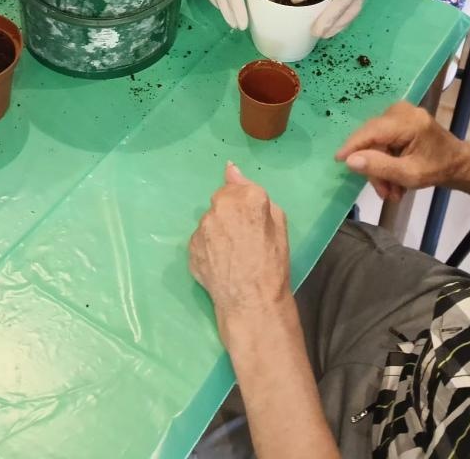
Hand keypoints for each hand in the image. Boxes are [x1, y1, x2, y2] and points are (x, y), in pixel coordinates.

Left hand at [189, 162, 290, 334]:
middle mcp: (220, 206)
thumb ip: (253, 191)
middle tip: (242, 237)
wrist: (252, 301)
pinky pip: (200, 239)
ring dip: (218, 229)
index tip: (251, 220)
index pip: (239, 185)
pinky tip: (221, 263)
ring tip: (231, 253)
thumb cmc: (273, 263)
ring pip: (210, 219)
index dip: (246, 204)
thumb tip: (231, 169)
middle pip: (222, 200)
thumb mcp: (279, 222)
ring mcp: (202, 227)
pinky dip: (208, 247)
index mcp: (247, 197)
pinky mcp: (191, 246)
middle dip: (230, 213)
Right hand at [335, 101, 467, 201]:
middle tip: (384, 193)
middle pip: (372, 138)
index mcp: (408, 121)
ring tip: (392, 192)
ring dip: (380, 168)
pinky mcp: (399, 119)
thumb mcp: (410, 175)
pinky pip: (382, 139)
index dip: (352, 146)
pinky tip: (394, 179)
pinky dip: (385, 160)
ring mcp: (400, 113)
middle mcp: (401, 111)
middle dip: (374, 167)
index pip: (371, 132)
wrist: (458, 163)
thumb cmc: (438, 169)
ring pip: (376, 142)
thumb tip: (350, 160)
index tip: (338, 161)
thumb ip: (380, 167)